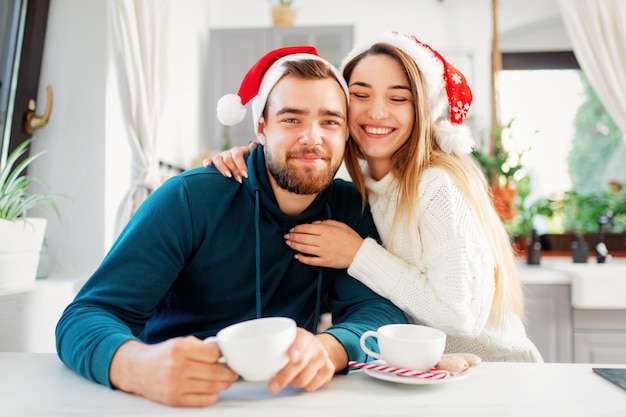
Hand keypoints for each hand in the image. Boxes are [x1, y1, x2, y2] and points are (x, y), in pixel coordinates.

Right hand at [110, 337, 237, 406]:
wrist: (137, 369)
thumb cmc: (162, 355)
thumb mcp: (179, 342)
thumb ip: (200, 346)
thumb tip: (222, 352)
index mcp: (179, 349)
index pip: (213, 353)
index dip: (223, 355)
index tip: (226, 357)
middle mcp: (177, 367)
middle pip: (216, 372)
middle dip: (229, 372)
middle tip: (232, 371)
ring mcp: (176, 385)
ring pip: (212, 387)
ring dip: (223, 384)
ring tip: (225, 380)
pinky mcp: (174, 400)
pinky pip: (203, 400)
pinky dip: (213, 396)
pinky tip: (213, 390)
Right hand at [203, 142, 256, 182]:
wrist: (239, 168)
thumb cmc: (247, 164)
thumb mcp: (252, 158)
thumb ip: (253, 153)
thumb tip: (254, 144)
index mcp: (238, 151)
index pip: (238, 155)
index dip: (241, 165)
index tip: (246, 175)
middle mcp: (228, 153)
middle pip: (228, 158)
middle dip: (234, 169)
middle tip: (239, 179)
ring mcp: (220, 157)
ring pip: (218, 159)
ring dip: (222, 168)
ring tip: (228, 176)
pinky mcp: (213, 162)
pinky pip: (208, 160)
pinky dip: (207, 162)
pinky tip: (207, 165)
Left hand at [268, 329, 340, 393]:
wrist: (318, 347)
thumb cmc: (297, 344)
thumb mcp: (287, 338)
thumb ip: (273, 344)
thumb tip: (248, 354)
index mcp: (303, 336)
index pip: (301, 342)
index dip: (296, 350)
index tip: (291, 357)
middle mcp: (315, 346)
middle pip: (300, 365)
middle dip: (284, 377)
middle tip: (272, 386)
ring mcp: (323, 358)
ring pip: (304, 379)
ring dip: (292, 382)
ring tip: (287, 378)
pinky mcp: (328, 371)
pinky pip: (312, 386)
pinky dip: (303, 386)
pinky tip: (299, 379)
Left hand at [284, 220, 363, 267]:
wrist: (360, 253)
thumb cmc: (351, 238)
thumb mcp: (340, 225)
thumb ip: (326, 223)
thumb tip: (313, 224)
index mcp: (327, 231)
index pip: (307, 228)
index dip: (297, 228)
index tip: (292, 229)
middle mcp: (323, 241)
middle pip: (303, 238)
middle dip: (292, 236)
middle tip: (286, 236)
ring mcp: (323, 252)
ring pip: (304, 248)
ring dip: (294, 245)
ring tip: (288, 243)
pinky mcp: (325, 262)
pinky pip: (310, 261)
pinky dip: (302, 258)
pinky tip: (296, 256)